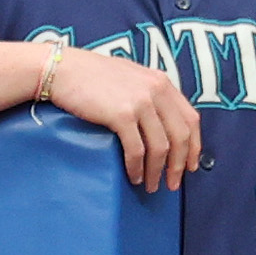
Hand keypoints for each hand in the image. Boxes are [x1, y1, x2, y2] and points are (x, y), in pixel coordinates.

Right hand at [46, 43, 201, 191]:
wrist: (62, 69)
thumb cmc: (91, 75)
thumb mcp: (132, 77)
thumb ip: (150, 94)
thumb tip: (162, 122)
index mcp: (162, 83)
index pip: (191, 119)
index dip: (194, 146)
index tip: (191, 165)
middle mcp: (157, 91)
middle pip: (180, 136)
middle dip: (179, 165)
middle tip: (172, 183)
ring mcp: (141, 102)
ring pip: (161, 147)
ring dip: (157, 171)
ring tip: (151, 186)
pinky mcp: (121, 115)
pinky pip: (137, 150)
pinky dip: (137, 168)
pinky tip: (133, 176)